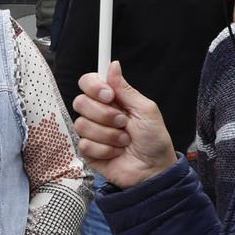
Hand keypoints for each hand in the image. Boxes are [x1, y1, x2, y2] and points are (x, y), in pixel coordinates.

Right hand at [73, 62, 176, 187]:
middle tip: (123, 122)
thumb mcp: (146, 110)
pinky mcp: (88, 152)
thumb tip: (113, 65)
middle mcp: (98, 114)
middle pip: (80, 102)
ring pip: (82, 124)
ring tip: (124, 141)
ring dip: (108, 134)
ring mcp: (92, 133)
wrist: (154, 169)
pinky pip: (85, 144)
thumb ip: (126, 89)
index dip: (93, 86)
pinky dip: (105, 149)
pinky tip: (116, 152)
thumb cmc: (154, 140)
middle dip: (104, 114)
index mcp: (111, 100)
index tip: (109, 95)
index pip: (88, 82)